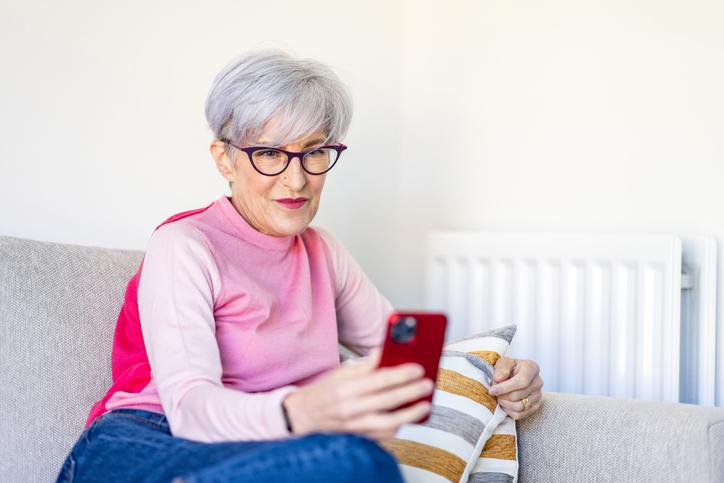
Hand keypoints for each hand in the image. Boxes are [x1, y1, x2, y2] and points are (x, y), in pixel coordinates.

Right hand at [283, 349, 433, 438]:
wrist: (304, 415)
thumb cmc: (325, 391)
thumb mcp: (341, 372)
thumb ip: (365, 365)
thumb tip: (384, 351)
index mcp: (346, 388)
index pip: (379, 380)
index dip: (401, 374)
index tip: (418, 368)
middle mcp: (350, 408)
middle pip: (387, 401)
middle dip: (411, 392)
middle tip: (427, 384)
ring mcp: (355, 426)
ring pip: (388, 423)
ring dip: (410, 415)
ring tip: (425, 405)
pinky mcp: (359, 437)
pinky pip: (383, 435)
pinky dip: (399, 426)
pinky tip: (410, 417)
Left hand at [489, 357, 542, 419]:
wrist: (514, 375)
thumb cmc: (509, 368)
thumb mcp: (504, 362)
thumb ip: (501, 368)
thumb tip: (498, 378)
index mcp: (532, 368)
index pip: (521, 381)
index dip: (505, 387)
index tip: (492, 390)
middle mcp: (538, 382)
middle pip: (517, 395)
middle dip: (501, 395)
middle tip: (494, 390)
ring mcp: (538, 396)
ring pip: (518, 406)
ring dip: (504, 403)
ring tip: (499, 396)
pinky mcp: (535, 407)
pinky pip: (520, 415)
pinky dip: (508, 410)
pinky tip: (504, 402)